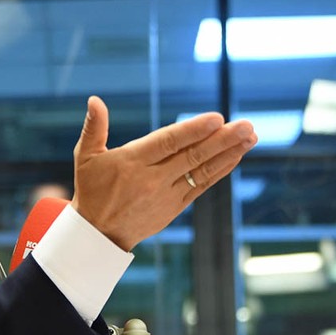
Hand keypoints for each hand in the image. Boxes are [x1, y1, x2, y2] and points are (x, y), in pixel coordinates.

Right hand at [71, 95, 256, 250]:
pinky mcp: (174, 207)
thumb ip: (93, 127)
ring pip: (201, 171)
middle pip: (192, 157)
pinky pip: (201, 186)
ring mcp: (166, 195)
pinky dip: (219, 171)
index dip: (193, 131)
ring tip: (250, 137)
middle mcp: (152, 180)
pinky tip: (235, 156)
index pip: (167, 143)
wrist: (98, 234)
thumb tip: (94, 100)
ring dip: (228, 153)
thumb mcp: (85, 157)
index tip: (217, 119)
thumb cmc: (92, 190)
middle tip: (246, 125)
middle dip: (221, 140)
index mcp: (131, 163)